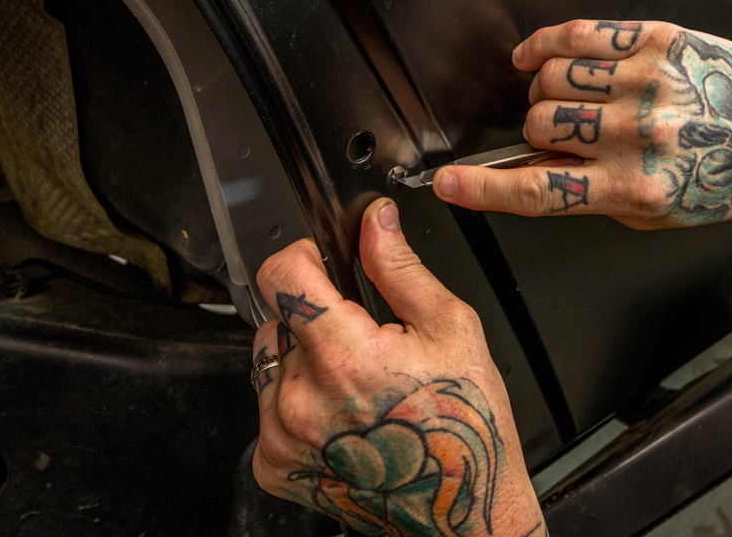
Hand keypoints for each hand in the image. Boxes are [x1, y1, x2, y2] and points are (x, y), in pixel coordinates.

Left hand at [250, 198, 544, 536]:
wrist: (461, 509)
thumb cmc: (463, 425)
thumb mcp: (450, 328)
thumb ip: (400, 268)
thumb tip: (375, 223)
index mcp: (344, 356)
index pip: (280, 274)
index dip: (302, 256)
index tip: (320, 262)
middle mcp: (300, 398)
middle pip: (278, 317)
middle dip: (314, 315)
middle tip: (363, 341)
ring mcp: (280, 436)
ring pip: (269, 361)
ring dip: (301, 359)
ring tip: (355, 384)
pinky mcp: (273, 465)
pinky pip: (267, 408)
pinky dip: (295, 403)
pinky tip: (341, 416)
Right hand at [431, 19, 731, 228]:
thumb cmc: (722, 177)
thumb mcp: (654, 212)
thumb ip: (589, 196)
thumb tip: (529, 175)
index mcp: (636, 189)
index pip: (541, 192)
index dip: (483, 191)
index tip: (450, 185)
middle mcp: (639, 135)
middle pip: (540, 125)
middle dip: (540, 133)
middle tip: (565, 136)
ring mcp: (646, 83)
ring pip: (551, 79)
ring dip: (548, 92)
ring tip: (573, 100)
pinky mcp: (657, 41)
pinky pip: (575, 36)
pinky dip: (545, 45)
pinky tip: (539, 55)